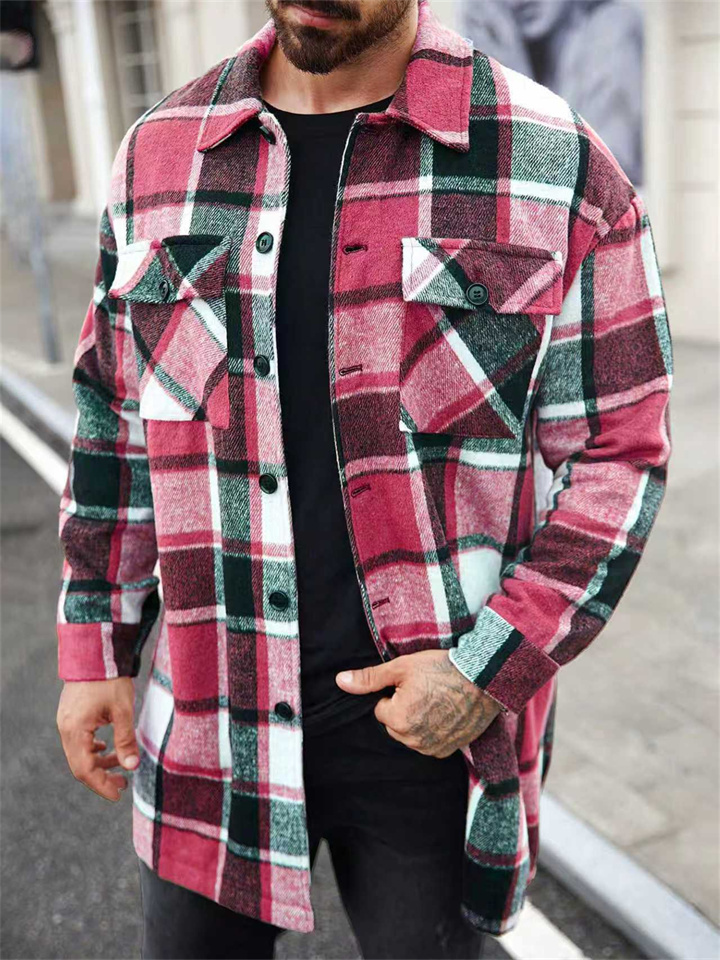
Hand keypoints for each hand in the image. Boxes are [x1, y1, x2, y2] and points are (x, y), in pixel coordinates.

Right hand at [56, 677, 139, 801]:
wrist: (96, 652)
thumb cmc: (110, 679)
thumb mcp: (123, 710)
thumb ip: (125, 740)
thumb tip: (132, 766)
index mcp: (75, 730)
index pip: (84, 769)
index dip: (101, 785)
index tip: (118, 794)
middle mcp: (65, 728)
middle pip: (79, 764)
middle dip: (101, 777)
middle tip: (122, 785)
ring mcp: (65, 721)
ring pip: (79, 752)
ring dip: (99, 762)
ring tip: (121, 766)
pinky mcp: (70, 714)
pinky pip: (78, 740)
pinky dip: (93, 748)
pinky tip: (107, 747)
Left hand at [335, 650, 501, 757]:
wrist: (484, 679)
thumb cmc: (441, 669)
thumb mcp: (401, 667)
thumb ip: (369, 678)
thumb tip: (340, 681)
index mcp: (398, 720)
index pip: (381, 708)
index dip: (394, 692)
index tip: (413, 683)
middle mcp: (413, 740)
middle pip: (394, 724)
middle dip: (403, 709)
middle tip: (425, 690)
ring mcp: (432, 748)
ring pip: (411, 734)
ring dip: (417, 720)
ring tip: (437, 699)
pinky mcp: (449, 750)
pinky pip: (429, 743)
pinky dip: (433, 730)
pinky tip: (446, 712)